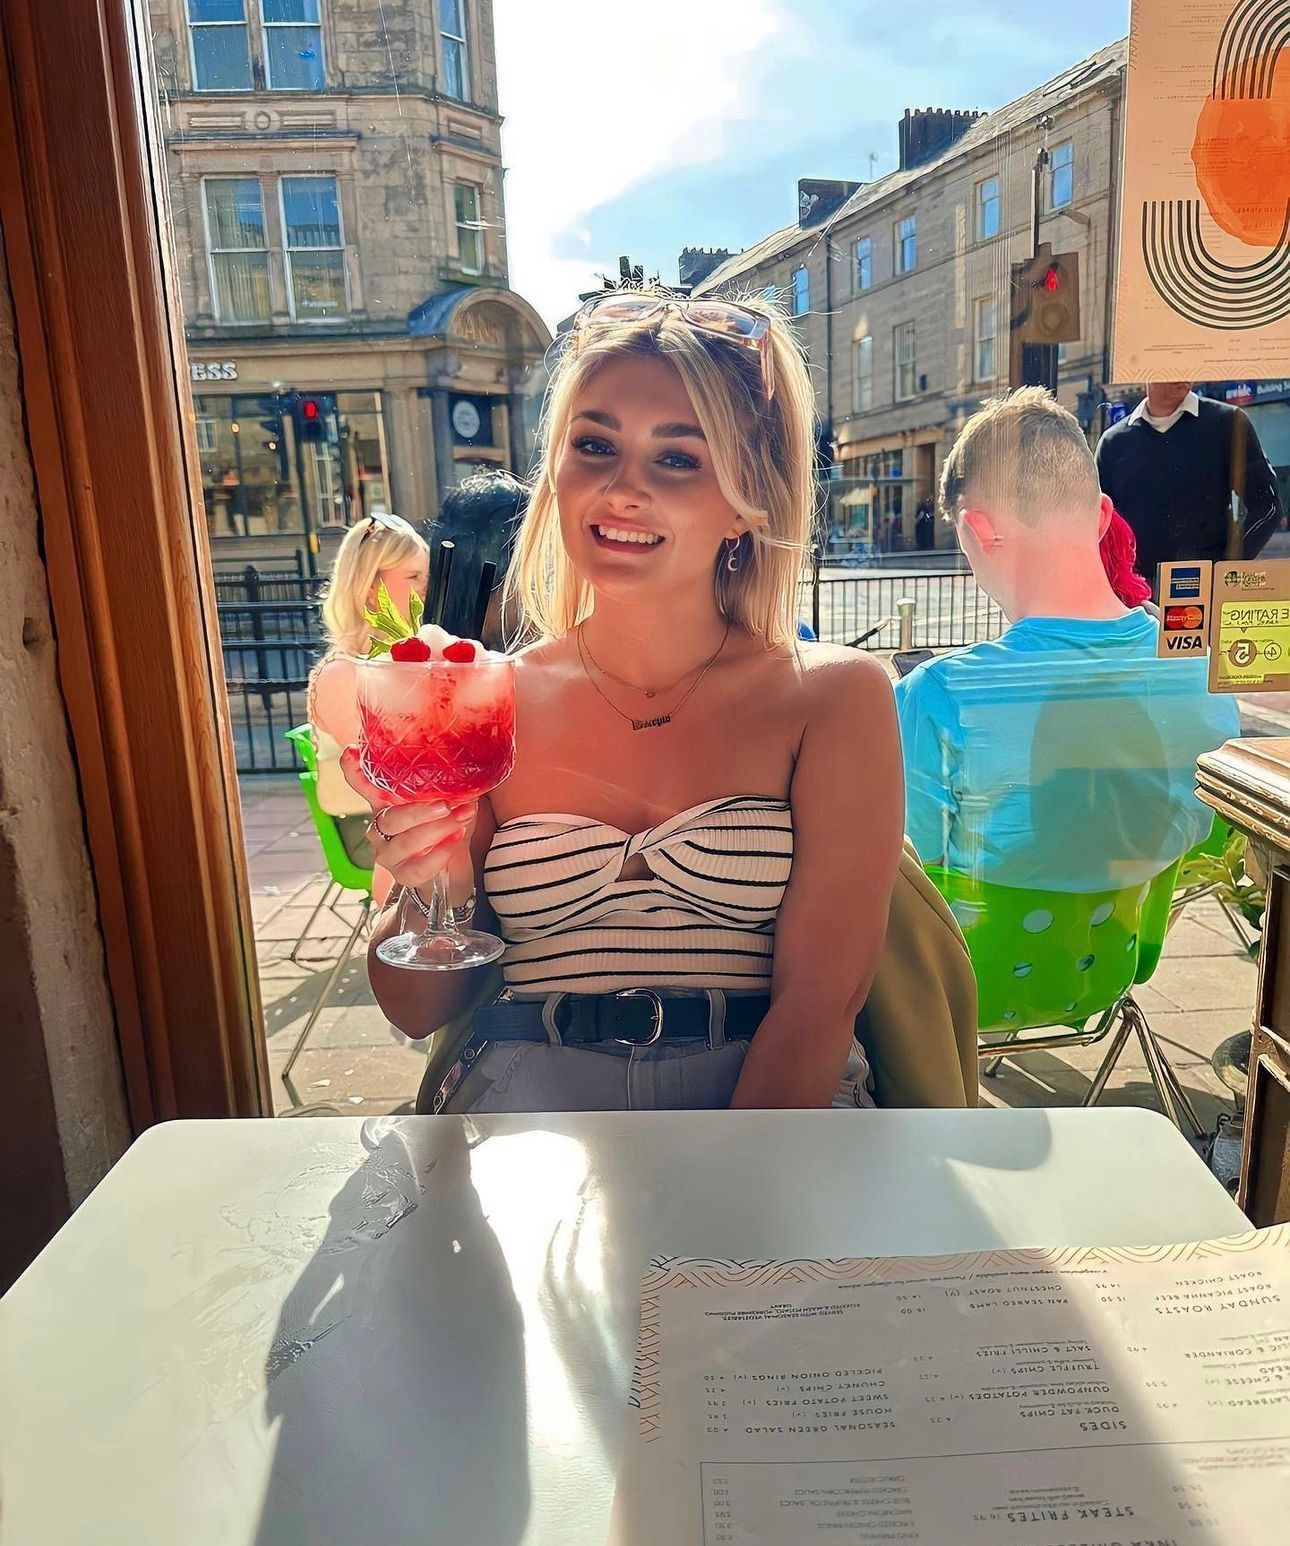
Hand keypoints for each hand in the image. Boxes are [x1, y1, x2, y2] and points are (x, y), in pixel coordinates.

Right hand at [341, 747, 476, 892]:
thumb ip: (448, 785)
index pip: (364, 786)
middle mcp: (381, 828)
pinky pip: (418, 867)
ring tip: (461, 819)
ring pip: (405, 843)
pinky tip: (455, 840)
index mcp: (387, 803)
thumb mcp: (448, 800)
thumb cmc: (446, 827)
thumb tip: (466, 766)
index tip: (351, 753)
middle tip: (445, 805)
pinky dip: (440, 853)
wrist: (453, 868)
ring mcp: (389, 854)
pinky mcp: (403, 875)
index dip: (354, 771)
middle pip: (390, 818)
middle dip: (419, 812)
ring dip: (437, 829)